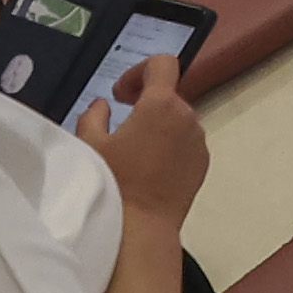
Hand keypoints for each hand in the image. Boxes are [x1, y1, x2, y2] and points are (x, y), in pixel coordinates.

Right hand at [77, 54, 210, 226]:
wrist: (142, 228)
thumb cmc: (113, 184)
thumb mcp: (90, 144)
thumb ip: (94, 115)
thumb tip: (103, 106)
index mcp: (161, 104)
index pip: (163, 63)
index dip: (139, 71)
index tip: (121, 95)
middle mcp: (187, 117)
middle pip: (168, 95)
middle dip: (145, 103)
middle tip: (121, 125)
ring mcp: (198, 141)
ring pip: (178, 120)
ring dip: (158, 126)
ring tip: (133, 151)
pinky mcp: (202, 164)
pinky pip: (186, 143)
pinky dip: (170, 146)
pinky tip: (149, 169)